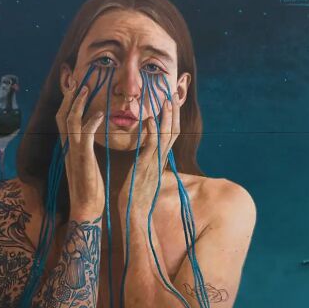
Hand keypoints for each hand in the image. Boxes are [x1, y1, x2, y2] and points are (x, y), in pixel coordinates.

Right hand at [55, 77, 105, 221]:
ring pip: (69, 121)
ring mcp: (73, 153)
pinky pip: (84, 136)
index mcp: (69, 149)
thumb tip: (89, 141)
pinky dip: (90, 122)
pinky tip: (100, 114)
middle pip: (62, 115)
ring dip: (77, 103)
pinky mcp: (82, 159)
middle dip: (69, 97)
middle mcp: (67, 148)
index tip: (74, 88)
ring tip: (86, 89)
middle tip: (77, 81)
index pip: (63, 121)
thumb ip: (86, 151)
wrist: (86, 209)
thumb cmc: (90, 190)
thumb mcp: (87, 166)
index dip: (67, 103)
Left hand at [118, 90, 180, 218]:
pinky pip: (152, 146)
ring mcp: (154, 163)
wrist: (134, 213)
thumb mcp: (144, 176)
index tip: (171, 103)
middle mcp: (160, 160)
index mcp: (160, 160)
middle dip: (174, 113)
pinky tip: (150, 119)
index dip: (172, 119)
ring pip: (166, 136)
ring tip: (167, 101)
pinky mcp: (145, 166)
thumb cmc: (136, 196)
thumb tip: (148, 156)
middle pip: (173, 132)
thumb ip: (147, 163)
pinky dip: (153, 131)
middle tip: (173, 94)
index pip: (170, 135)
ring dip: (167, 117)